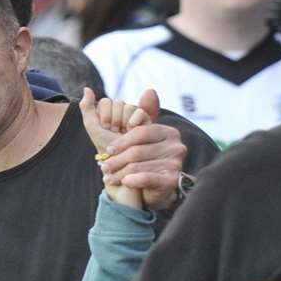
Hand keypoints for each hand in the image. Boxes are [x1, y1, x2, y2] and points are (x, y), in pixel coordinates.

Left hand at [92, 90, 189, 210]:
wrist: (153, 189)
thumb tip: (150, 90)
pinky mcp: (173, 180)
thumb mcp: (139, 135)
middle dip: (117, 159)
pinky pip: (148, 178)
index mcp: (169, 131)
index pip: (141, 132)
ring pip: (139, 165)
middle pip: (138, 150)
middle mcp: (176, 145)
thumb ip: (140, 112)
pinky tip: (124, 182)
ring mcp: (176, 163)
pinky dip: (133, 180)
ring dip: (120, 172)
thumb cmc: (143, 159)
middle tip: (103, 166)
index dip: (122, 140)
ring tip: (109, 177)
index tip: (108, 149)